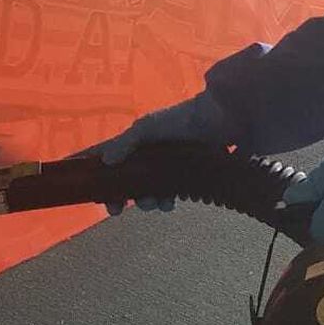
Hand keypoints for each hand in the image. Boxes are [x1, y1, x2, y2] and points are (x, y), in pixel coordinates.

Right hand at [93, 91, 230, 212]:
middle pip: (133, 183)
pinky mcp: (189, 177)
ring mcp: (171, 168)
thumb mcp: (147, 127)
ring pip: (152, 192)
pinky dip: (167, 201)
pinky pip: (172, 195)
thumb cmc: (181, 120)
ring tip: (155, 202)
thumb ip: (125, 143)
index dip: (107, 182)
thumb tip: (105, 161)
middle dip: (129, 197)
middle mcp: (154, 156)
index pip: (117, 164)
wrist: (220, 121)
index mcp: (140, 143)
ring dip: (149, 201)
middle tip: (129, 205)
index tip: (103, 200)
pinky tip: (170, 202)